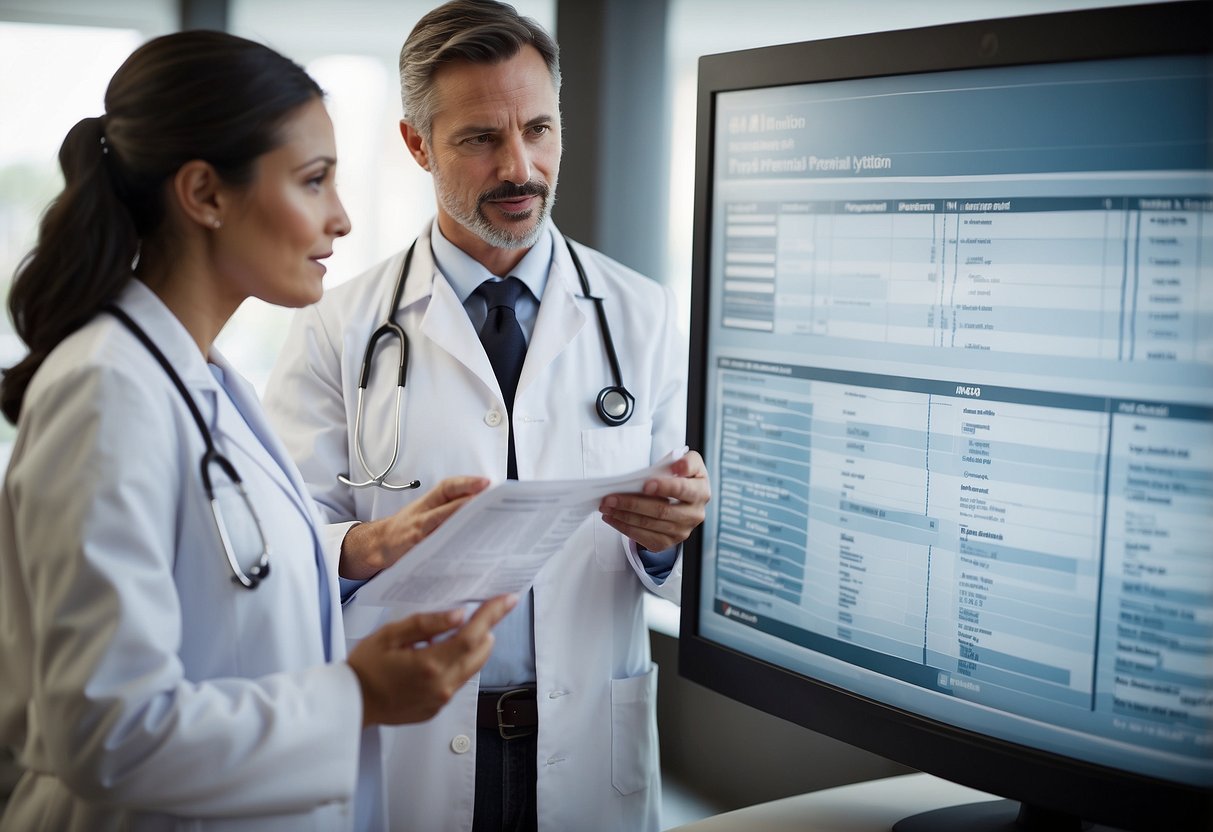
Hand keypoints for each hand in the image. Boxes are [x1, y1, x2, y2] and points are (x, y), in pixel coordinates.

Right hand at [340, 475, 489, 579]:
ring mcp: (418, 535)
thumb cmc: (408, 525)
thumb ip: (447, 505)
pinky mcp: (417, 553)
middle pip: (448, 508)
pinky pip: (437, 552)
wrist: (380, 544)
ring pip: (444, 530)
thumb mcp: (424, 509)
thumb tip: (480, 499)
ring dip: (465, 529)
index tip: (486, 482)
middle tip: (493, 507)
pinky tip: (469, 553)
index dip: (466, 483)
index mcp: (427, 503)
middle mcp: (422, 516)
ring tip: (487, 528)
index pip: (447, 487)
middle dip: (470, 507)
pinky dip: (452, 550)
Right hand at [349, 593, 516, 726]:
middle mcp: (441, 686)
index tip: (507, 600)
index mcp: (430, 664)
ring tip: (458, 630)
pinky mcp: (437, 707)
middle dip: (486, 628)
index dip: (492, 615)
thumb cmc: (366, 667)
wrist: (352, 703)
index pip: (473, 636)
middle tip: (485, 610)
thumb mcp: (391, 635)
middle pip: (480, 652)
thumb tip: (459, 615)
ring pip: (472, 667)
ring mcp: (440, 699)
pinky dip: (458, 663)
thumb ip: (427, 623)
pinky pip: (458, 681)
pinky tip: (441, 652)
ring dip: (473, 646)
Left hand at [598, 450, 710, 552]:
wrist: (684, 499)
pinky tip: (612, 518)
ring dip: (623, 515)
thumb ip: (686, 461)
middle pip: (661, 511)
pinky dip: (624, 527)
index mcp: (701, 492)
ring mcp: (682, 532)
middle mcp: (694, 515)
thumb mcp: (690, 463)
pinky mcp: (668, 543)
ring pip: (649, 524)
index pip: (683, 490)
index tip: (645, 484)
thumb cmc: (683, 477)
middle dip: (632, 503)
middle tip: (610, 498)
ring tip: (606, 506)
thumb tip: (677, 467)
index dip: (665, 487)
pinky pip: (643, 537)